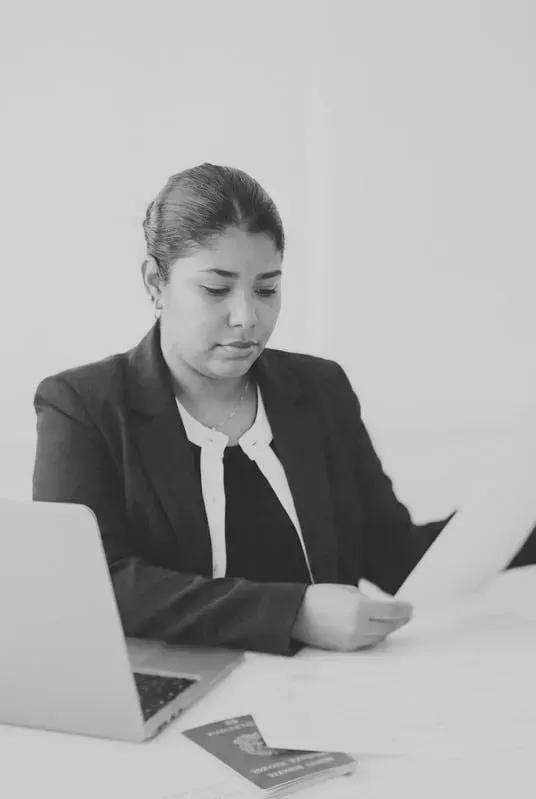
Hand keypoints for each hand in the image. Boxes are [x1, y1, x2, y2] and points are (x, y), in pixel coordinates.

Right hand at [291, 583, 412, 651]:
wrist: (296, 614)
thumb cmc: (320, 597)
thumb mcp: (348, 590)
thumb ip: (369, 599)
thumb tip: (386, 606)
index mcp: (359, 608)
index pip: (391, 611)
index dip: (403, 609)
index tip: (410, 606)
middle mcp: (358, 627)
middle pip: (389, 626)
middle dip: (400, 619)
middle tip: (407, 613)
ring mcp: (353, 640)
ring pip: (380, 636)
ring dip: (388, 627)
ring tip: (393, 619)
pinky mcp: (347, 649)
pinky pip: (368, 642)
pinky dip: (375, 634)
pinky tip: (378, 628)